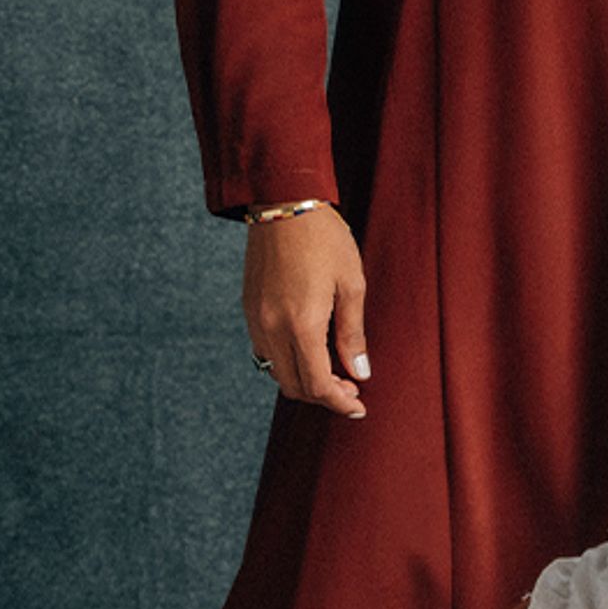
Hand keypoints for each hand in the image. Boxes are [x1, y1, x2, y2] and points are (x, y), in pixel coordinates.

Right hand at [244, 204, 369, 417]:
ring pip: (276, 372)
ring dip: (303, 380)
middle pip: (294, 386)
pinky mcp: (248, 309)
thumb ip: (353, 334)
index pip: (317, 384)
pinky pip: (265, 352)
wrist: (283, 203)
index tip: (358, 405)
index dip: (339, 402)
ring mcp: (255, 320)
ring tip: (331, 370)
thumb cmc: (324, 239)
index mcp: (301, 324)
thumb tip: (359, 372)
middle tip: (350, 387)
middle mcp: (272, 328)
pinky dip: (287, 362)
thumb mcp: (351, 284)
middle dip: (323, 396)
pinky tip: (308, 349)